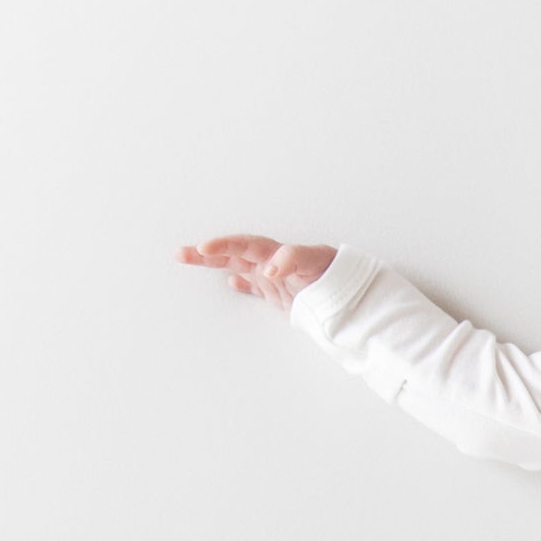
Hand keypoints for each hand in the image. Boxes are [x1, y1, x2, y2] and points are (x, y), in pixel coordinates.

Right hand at [174, 235, 336, 311]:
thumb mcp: (318, 264)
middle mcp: (273, 262)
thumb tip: (270, 267)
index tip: (207, 250)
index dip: (226, 246)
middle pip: (237, 252)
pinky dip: (243, 283)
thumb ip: (295, 260)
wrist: (356, 294)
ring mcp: (275, 277)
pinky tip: (231, 282)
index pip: (249, 245)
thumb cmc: (339, 274)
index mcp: (280, 253)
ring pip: (238, 265)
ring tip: (186, 256)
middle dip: (211, 251)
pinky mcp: (281, 293)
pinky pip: (257, 285)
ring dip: (215, 262)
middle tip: (184, 252)